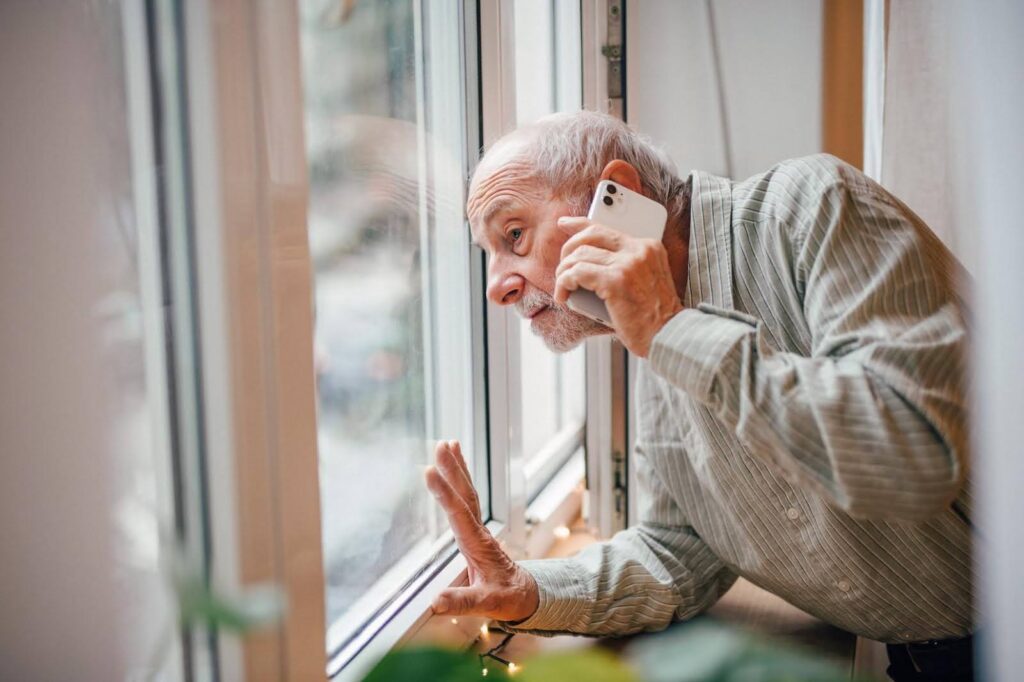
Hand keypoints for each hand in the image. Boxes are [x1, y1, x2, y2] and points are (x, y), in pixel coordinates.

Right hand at [424, 440, 538, 621]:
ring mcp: (478, 528)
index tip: (429, 472)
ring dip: (458, 468)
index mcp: (478, 544)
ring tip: (448, 444)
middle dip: (453, 469)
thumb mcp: (487, 604)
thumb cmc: (509, 598)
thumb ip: (462, 602)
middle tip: (440, 445)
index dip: (444, 492)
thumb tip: (436, 601)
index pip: (458, 513)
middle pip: (465, 494)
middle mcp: (478, 531)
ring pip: (468, 492)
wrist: (526, 596)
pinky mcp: (475, 530)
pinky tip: (454, 469)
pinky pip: (467, 499)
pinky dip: (460, 481)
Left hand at [554, 218, 682, 356]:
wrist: (668, 335)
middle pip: (589, 236)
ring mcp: (628, 264)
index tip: (564, 224)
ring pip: (579, 255)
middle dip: (568, 252)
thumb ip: (624, 266)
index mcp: (648, 247)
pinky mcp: (616, 281)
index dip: (579, 224)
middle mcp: (639, 250)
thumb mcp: (645, 281)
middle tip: (562, 272)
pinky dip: (563, 284)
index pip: (606, 227)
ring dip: (563, 273)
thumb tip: (587, 261)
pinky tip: (564, 296)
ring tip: (564, 289)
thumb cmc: (652, 317)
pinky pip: (576, 273)